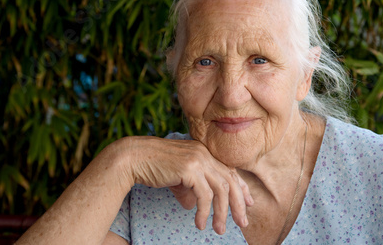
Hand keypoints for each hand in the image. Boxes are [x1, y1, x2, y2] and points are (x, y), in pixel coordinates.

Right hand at [127, 136, 253, 234]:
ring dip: (222, 213)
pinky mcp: (190, 169)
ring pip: (221, 189)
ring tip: (219, 229)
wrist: (134, 158)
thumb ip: (189, 188)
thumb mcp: (177, 177)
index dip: (241, 188)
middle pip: (230, 180)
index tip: (248, 204)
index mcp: (204, 152)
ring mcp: (198, 159)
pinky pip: (205, 195)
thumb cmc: (153, 167)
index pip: (229, 171)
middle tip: (243, 222)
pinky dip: (205, 212)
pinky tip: (199, 223)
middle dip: (239, 203)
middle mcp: (204, 154)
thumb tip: (194, 207)